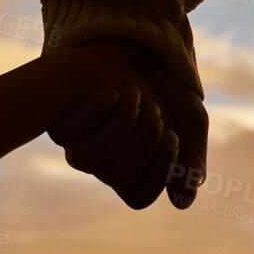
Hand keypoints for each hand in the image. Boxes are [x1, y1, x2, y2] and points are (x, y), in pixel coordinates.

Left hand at [48, 87, 178, 209]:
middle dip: (144, 137)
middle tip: (155, 107)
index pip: (138, 196)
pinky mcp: (63, 124)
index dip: (157, 169)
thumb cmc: (168, 91)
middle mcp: (104, 165)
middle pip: (117, 175)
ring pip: (90, 158)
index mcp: (133, 171)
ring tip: (134, 94)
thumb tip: (182, 204)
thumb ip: (190, 161)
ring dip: (119, 124)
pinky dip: (95, 110)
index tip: (172, 135)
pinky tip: (112, 92)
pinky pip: (69, 132)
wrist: (143, 49)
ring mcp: (81, 145)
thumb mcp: (189, 125)